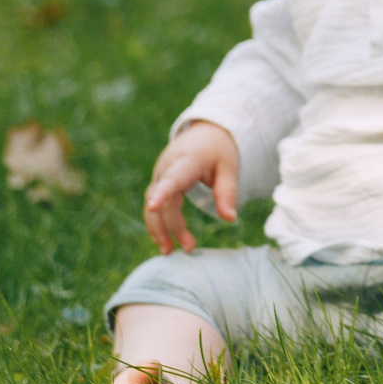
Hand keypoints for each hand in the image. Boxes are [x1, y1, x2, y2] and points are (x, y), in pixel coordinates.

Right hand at [142, 120, 240, 253]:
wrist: (205, 132)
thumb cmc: (219, 151)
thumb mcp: (229, 168)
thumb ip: (227, 192)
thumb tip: (229, 219)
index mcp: (187, 161)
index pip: (172, 179)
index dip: (162, 193)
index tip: (153, 207)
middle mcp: (167, 167)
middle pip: (164, 200)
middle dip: (172, 226)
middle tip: (188, 248)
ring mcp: (160, 174)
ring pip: (152, 203)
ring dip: (158, 228)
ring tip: (168, 251)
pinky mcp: (158, 181)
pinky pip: (153, 203)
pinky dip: (156, 221)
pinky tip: (164, 239)